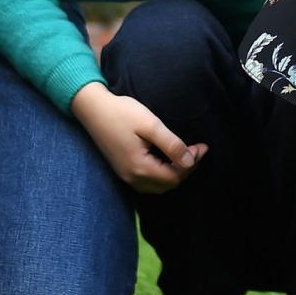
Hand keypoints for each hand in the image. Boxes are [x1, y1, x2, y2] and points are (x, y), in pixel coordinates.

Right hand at [72, 84, 206, 192]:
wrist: (92, 109)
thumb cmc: (121, 112)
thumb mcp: (150, 125)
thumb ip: (170, 144)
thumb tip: (190, 160)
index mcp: (140, 168)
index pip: (175, 176)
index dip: (192, 163)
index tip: (203, 146)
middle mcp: (132, 178)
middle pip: (168, 184)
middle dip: (186, 169)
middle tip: (197, 150)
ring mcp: (126, 176)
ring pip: (158, 186)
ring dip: (175, 173)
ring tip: (186, 155)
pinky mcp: (123, 170)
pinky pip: (148, 182)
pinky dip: (163, 174)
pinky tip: (168, 160)